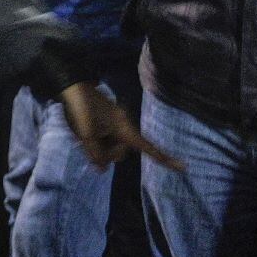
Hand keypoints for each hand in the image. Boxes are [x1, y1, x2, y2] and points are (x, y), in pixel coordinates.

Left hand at [59, 82, 180, 169]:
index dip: (164, 159)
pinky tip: (82, 133)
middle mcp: (124, 127)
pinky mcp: (106, 122)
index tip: (183, 167)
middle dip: (106, 153)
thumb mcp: (86, 135)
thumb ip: (96, 154)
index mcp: (125, 129)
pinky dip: (95, 140)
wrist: (73, 87)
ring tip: (82, 134)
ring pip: (109, 146)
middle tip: (87, 142)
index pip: (148, 148)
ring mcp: (115, 125)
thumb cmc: (82, 110)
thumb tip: (103, 169)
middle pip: (121, 152)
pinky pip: (104, 138)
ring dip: (97, 146)